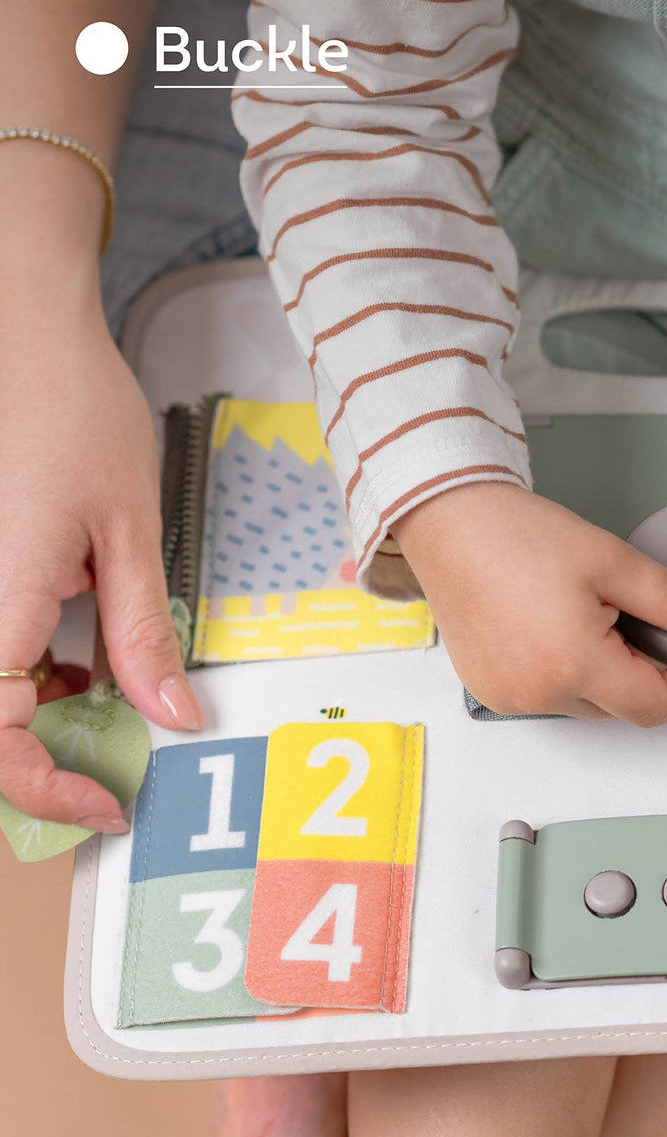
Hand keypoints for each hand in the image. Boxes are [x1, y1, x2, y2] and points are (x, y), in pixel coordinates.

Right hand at [0, 299, 201, 831]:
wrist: (24, 332)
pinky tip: (70, 654)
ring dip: (31, 714)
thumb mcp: (130, 532)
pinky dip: (22, 670)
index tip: (109, 804)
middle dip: (38, 759)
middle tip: (111, 766)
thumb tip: (173, 715)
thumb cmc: (74, 412)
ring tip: (100, 692)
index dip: (45, 786)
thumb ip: (142, 634)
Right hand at [393, 483, 666, 723]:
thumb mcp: (613, 561)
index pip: (657, 707)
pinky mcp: (490, 689)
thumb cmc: (515, 536)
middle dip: (644, 669)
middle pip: (622, 707)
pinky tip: (559, 627)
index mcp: (574, 667)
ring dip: (604, 672)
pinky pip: (548, 696)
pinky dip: (567, 671)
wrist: (448, 520)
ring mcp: (509, 697)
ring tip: (592, 614)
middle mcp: (538, 694)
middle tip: (638, 616)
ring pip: (586, 704)